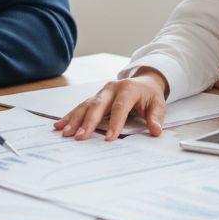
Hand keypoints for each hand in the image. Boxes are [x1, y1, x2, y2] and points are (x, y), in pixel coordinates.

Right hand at [53, 69, 168, 140]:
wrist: (143, 81)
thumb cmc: (149, 95)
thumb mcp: (158, 104)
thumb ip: (156, 117)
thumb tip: (156, 130)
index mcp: (128, 89)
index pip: (120, 107)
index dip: (115, 123)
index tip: (110, 138)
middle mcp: (112, 88)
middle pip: (98, 105)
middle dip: (88, 122)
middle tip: (80, 137)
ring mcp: (101, 92)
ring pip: (86, 105)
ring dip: (74, 120)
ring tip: (65, 133)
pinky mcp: (94, 97)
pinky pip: (81, 106)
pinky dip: (70, 116)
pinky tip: (60, 124)